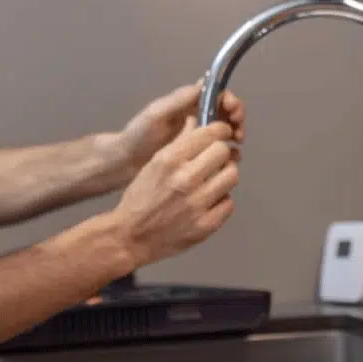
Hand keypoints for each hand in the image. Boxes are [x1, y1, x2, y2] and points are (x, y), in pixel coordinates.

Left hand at [108, 80, 245, 179]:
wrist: (125, 161)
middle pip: (224, 111)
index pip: (215, 95)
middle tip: (238, 133)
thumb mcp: (156, 114)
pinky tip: (230, 159)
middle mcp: (194, 116)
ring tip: (236, 146)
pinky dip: (227, 152)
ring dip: (235, 134)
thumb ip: (179, 100)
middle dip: (236, 118)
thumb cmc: (138, 135)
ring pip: (224, 129)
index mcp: (186, 104)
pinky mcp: (195, 154)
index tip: (233, 112)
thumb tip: (205, 83)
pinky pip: (217, 149)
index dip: (229, 101)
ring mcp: (195, 135)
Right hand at [108, 118, 238, 266]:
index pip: (210, 134)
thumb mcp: (153, 164)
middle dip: (221, 153)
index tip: (221, 133)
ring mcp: (197, 204)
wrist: (131, 237)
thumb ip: (179, 145)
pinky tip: (207, 202)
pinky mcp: (206, 225)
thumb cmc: (140, 199)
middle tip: (214, 159)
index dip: (219, 131)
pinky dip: (220, 200)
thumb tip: (201, 124)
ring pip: (232, 175)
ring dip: (224, 175)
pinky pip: (228, 203)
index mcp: (169, 160)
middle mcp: (185, 179)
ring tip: (212, 181)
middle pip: (224, 152)